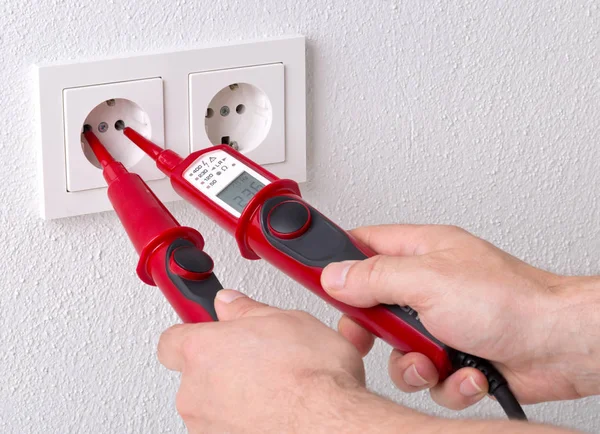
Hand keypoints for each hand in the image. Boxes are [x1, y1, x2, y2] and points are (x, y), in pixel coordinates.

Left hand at [157, 290, 374, 432]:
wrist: (329, 423)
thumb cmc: (311, 377)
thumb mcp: (286, 320)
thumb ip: (246, 310)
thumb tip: (231, 303)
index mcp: (202, 351)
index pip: (172, 340)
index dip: (193, 335)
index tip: (209, 333)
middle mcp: (194, 392)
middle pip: (195, 375)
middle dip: (222, 367)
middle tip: (256, 360)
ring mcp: (207, 427)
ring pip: (213, 406)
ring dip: (235, 397)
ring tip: (274, 388)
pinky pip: (229, 428)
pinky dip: (247, 422)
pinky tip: (276, 411)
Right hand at [321, 224, 599, 409]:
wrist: (558, 345)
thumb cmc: (512, 300)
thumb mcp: (428, 280)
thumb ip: (374, 276)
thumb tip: (335, 276)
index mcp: (419, 252)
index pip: (361, 246)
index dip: (334, 261)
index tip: (310, 275)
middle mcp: (427, 286)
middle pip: (372, 306)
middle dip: (373, 330)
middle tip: (375, 335)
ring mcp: (440, 322)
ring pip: (397, 351)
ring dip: (413, 364)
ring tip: (436, 358)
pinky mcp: (455, 355)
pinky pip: (429, 375)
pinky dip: (447, 380)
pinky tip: (467, 368)